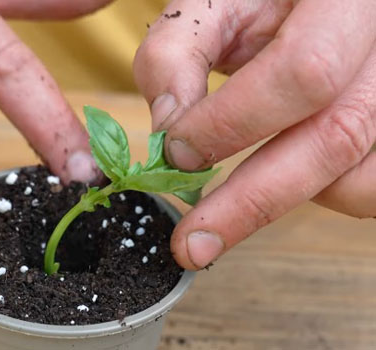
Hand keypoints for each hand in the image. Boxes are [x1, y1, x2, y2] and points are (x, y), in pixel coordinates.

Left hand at [134, 0, 375, 269]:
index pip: (303, 72)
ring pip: (363, 177)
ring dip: (289, 195)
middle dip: (252, 201)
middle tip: (191, 244)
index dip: (233, 122)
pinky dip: (321, 195)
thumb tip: (167, 126)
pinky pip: (371, 189)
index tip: (175, 151)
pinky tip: (283, 173)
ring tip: (242, 182)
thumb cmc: (258, 0)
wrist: (310, 3)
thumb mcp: (210, 6)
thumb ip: (176, 55)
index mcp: (344, 1)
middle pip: (338, 137)